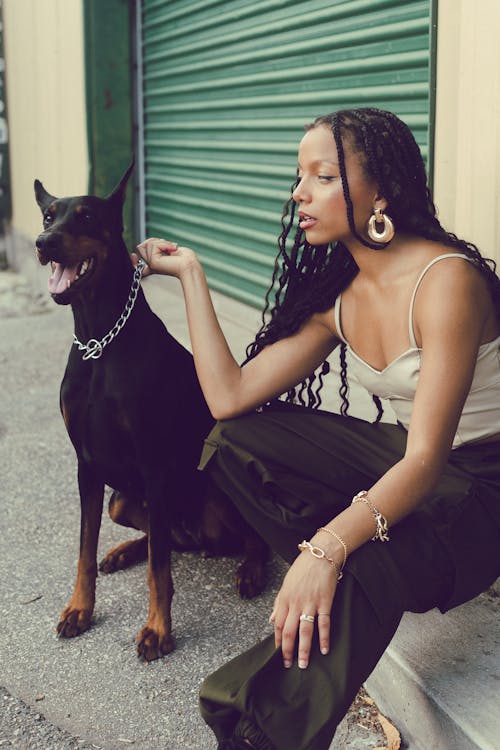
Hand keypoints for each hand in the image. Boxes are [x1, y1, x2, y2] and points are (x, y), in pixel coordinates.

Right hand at [134, 237, 199, 278]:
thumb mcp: (167, 248)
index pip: (138, 264)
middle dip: (155, 241)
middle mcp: (152, 266)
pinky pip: (154, 246)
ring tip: (171, 249)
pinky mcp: (154, 262)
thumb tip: (141, 245)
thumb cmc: (184, 258)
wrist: (190, 264)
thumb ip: (154, 246)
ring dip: (162, 243)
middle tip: (169, 247)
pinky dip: (164, 244)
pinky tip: (171, 250)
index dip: (133, 260)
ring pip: (148, 244)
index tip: (133, 256)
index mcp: (155, 264)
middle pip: (142, 246)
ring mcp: (152, 264)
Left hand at [270, 549, 338, 668]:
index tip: (278, 654)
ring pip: (305, 630)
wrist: (321, 554)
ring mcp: (310, 603)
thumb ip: (279, 603)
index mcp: (285, 598)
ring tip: (303, 664)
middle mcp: (296, 602)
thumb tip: (272, 619)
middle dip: (287, 650)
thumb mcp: (286, 584)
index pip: (278, 624)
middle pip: (289, 631)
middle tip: (288, 665)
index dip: (278, 641)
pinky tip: (324, 649)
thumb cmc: (303, 569)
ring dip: (303, 649)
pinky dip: (324, 637)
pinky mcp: (325, 601)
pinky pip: (323, 623)